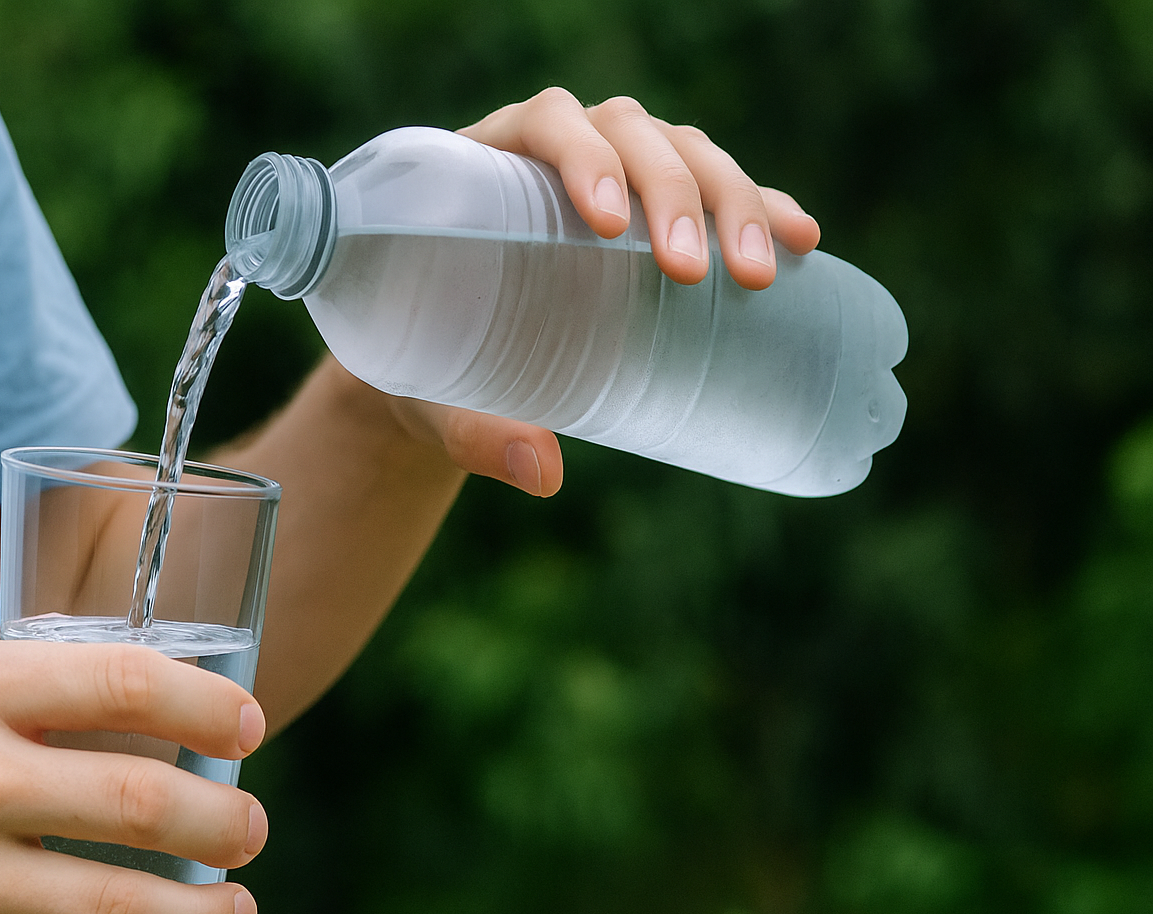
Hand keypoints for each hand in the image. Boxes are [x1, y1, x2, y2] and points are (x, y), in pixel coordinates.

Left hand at [376, 87, 823, 497]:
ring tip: (759, 274)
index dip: (582, 155)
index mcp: (485, 166)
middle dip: (673, 194)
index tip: (606, 222)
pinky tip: (802, 241)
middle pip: (631, 134)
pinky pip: (717, 191)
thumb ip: (473, 432)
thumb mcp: (433, 394)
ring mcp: (614, 174)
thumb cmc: (426, 365)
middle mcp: (557, 152)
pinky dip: (763, 208)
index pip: (545, 125)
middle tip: (695, 273)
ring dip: (731, 200)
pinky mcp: (656, 212)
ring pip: (685, 152)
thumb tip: (542, 472)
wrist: (444, 365)